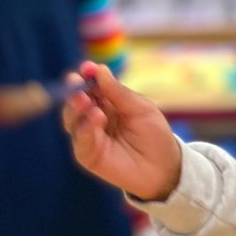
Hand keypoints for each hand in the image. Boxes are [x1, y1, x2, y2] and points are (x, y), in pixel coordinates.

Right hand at [63, 62, 181, 201]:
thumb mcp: (141, 108)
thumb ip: (119, 92)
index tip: (86, 68)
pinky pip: (80, 140)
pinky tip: (96, 118)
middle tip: (76, 81)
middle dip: (75, 90)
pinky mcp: (87, 154)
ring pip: (72, 119)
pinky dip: (86, 128)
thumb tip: (99, 70)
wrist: (163, 167)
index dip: (86, 76)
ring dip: (77, 107)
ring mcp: (89, 136)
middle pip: (76, 101)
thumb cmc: (155, 135)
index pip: (91, 86)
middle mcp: (93, 117)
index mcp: (107, 102)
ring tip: (87, 101)